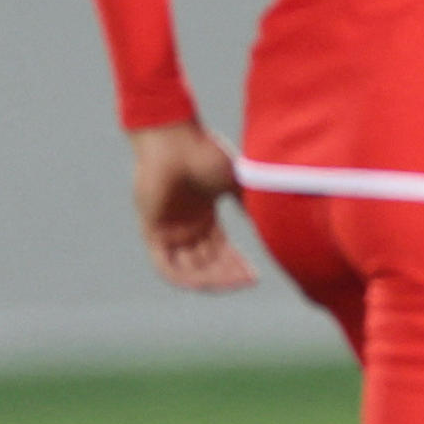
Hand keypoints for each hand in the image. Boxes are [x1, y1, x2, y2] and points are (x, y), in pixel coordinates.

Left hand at [130, 121, 259, 292]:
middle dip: (229, 275)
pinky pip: (166, 265)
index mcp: (203, 216)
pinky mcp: (151, 231)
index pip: (221, 251)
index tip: (256, 277)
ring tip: (235, 281)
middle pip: (208, 263)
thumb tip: (272, 224)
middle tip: (249, 280)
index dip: (237, 266)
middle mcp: (185, 227)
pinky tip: (207, 284)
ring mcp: (168, 230)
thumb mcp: (235, 182)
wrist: (174, 140)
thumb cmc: (204, 152)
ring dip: (212, 278)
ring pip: (190, 268)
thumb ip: (249, 204)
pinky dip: (185, 278)